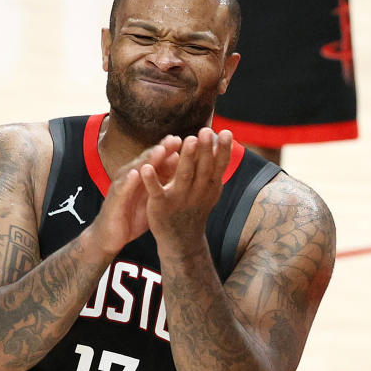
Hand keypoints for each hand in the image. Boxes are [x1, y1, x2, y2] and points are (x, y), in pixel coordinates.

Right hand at [89, 137, 181, 255]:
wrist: (110, 235)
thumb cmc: (133, 215)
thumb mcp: (153, 198)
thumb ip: (164, 182)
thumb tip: (181, 166)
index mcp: (143, 175)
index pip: (158, 159)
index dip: (172, 150)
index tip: (190, 142)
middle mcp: (131, 176)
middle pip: (148, 159)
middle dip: (162, 148)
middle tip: (176, 139)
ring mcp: (121, 185)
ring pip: (134, 169)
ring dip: (146, 159)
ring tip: (160, 151)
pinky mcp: (113, 199)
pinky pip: (121, 189)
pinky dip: (127, 181)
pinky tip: (135, 174)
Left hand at [140, 128, 232, 257]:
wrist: (181, 240)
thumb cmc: (195, 207)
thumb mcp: (210, 188)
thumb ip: (216, 165)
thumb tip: (225, 137)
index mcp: (210, 186)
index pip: (219, 165)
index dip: (223, 150)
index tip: (226, 132)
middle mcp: (197, 191)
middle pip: (202, 168)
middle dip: (204, 150)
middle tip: (205, 131)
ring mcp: (178, 198)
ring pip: (183, 176)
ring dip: (186, 159)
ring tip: (188, 140)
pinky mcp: (160, 205)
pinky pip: (156, 191)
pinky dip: (150, 180)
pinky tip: (145, 168)